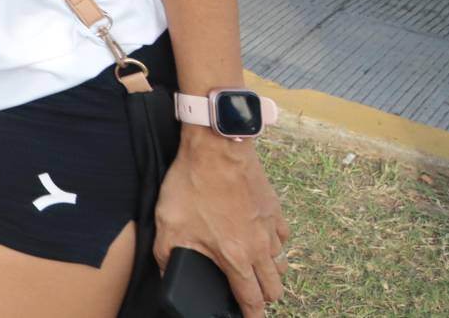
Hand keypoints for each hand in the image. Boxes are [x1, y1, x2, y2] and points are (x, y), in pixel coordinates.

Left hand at [153, 132, 288, 317]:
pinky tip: (259, 239)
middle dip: (263, 297)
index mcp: (236, 258)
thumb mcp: (168, 225)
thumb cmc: (193, 185)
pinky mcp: (275, 210)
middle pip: (273, 288)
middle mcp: (260, 248)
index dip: (251, 316)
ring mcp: (271, 228)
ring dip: (268, 271)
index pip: (251, 300)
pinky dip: (274, 245)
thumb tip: (166, 273)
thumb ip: (166, 256)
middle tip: (248, 295)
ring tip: (251, 268)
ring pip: (280, 264)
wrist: (216, 149)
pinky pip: (282, 239)